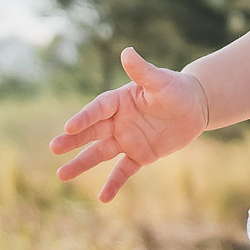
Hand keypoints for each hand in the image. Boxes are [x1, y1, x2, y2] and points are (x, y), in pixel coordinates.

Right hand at [47, 47, 206, 201]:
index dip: (84, 118)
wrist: (195, 107)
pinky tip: (103, 198)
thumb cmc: (177, 88)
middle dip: (73, 141)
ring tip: (61, 176)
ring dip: (82, 164)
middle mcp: (118, 121)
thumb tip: (126, 51)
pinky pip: (123, 171)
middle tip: (54, 148)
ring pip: (99, 153)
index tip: (69, 127)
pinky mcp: (139, 155)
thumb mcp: (161, 81)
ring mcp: (127, 139)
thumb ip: (142, 71)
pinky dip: (114, 184)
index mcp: (120, 101)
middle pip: (92, 132)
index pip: (98, 110)